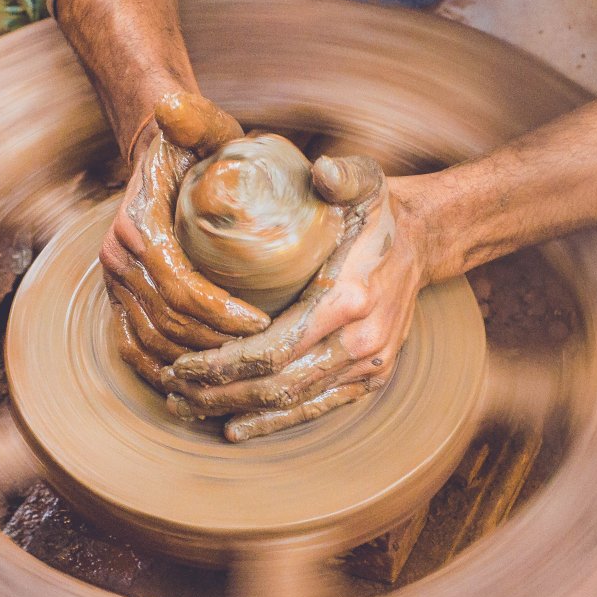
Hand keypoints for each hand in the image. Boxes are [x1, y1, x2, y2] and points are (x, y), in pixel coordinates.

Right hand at [100, 92, 270, 387]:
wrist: (155, 156)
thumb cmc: (191, 146)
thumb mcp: (200, 126)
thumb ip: (195, 118)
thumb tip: (171, 105)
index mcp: (136, 227)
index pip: (180, 285)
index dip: (220, 312)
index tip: (262, 322)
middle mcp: (116, 258)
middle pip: (167, 322)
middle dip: (215, 345)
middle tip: (261, 353)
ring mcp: (113, 282)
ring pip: (151, 341)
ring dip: (194, 362)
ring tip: (238, 369)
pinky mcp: (116, 297)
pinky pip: (131, 346)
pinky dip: (159, 369)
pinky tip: (193, 383)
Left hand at [162, 156, 427, 440]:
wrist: (424, 243)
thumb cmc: (379, 212)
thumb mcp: (365, 181)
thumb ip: (342, 175)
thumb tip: (321, 169)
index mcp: (350, 298)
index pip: (275, 348)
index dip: (224, 363)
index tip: (182, 362)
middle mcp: (362, 342)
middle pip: (277, 385)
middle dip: (219, 393)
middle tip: (172, 391)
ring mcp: (369, 367)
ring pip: (292, 402)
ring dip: (238, 411)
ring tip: (189, 408)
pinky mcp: (370, 379)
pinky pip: (318, 409)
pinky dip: (275, 422)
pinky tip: (237, 427)